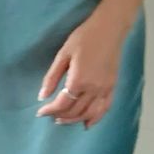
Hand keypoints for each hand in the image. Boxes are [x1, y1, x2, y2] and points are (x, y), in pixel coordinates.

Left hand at [36, 11, 125, 128]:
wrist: (109, 29)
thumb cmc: (84, 38)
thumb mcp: (63, 55)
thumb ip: (52, 77)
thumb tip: (42, 97)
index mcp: (78, 80)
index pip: (62, 104)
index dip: (50, 111)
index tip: (41, 112)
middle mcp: (93, 88)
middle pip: (75, 111)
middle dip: (61, 116)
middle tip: (51, 115)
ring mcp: (105, 89)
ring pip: (89, 113)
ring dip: (75, 120)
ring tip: (64, 120)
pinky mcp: (112, 87)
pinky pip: (105, 108)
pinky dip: (96, 118)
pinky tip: (87, 124)